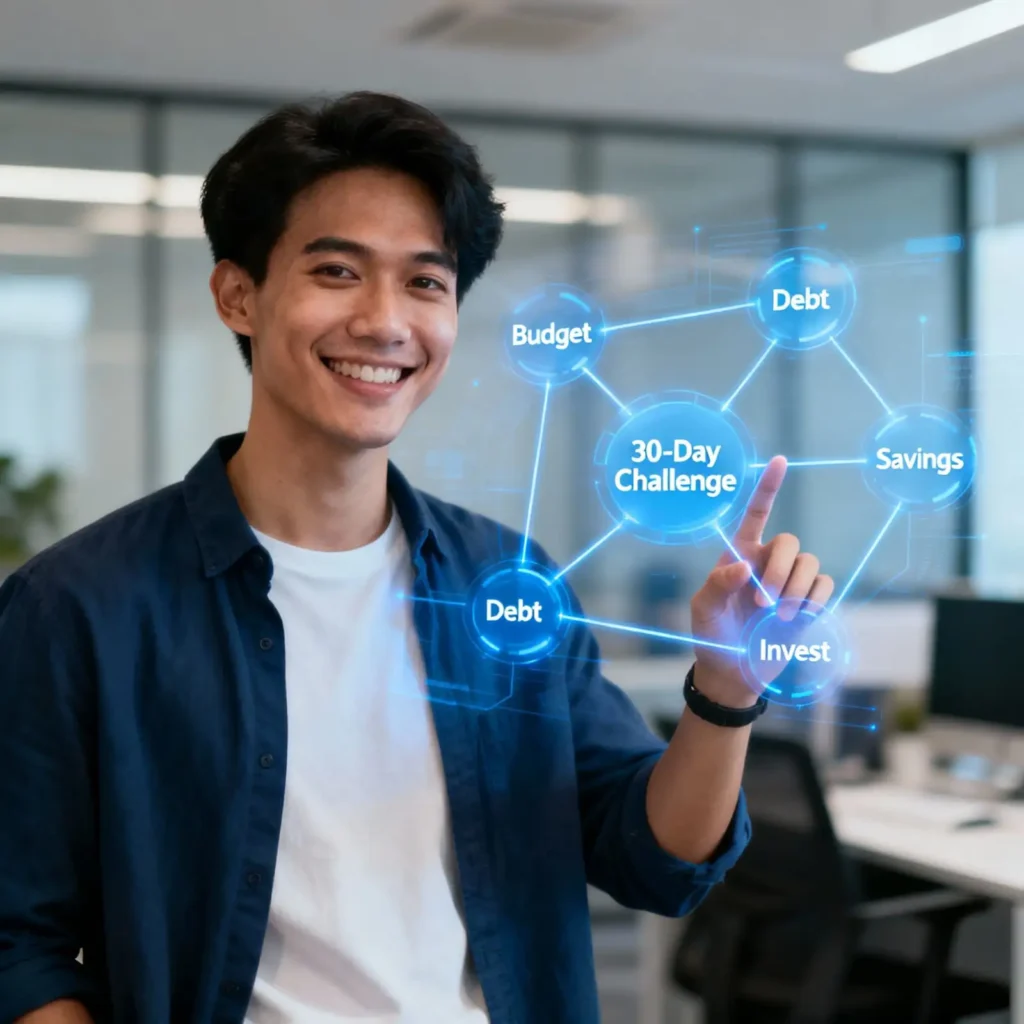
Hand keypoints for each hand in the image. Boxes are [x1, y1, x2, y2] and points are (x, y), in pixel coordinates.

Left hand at [689, 456, 833, 706]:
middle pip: (790, 543)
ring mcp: (789, 581)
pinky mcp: (807, 602)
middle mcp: (767, 561)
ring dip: (796, 590)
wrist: (732, 672)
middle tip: (762, 604)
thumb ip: (718, 584)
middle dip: (781, 572)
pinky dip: (814, 600)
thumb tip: (745, 568)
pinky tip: (797, 617)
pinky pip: (825, 585)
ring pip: (811, 564)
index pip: (756, 513)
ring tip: (778, 617)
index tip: (779, 460)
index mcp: (739, 554)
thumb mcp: (704, 609)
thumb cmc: (712, 635)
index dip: (768, 487)